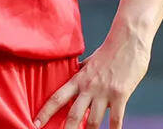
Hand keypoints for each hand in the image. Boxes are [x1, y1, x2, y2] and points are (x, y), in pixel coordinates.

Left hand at [34, 31, 150, 128]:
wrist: (127, 41)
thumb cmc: (108, 52)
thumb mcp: (88, 63)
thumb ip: (80, 72)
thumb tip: (72, 75)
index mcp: (77, 79)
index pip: (56, 98)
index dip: (45, 112)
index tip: (35, 123)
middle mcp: (88, 87)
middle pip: (73, 114)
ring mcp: (104, 92)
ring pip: (94, 121)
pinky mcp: (121, 95)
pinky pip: (117, 118)